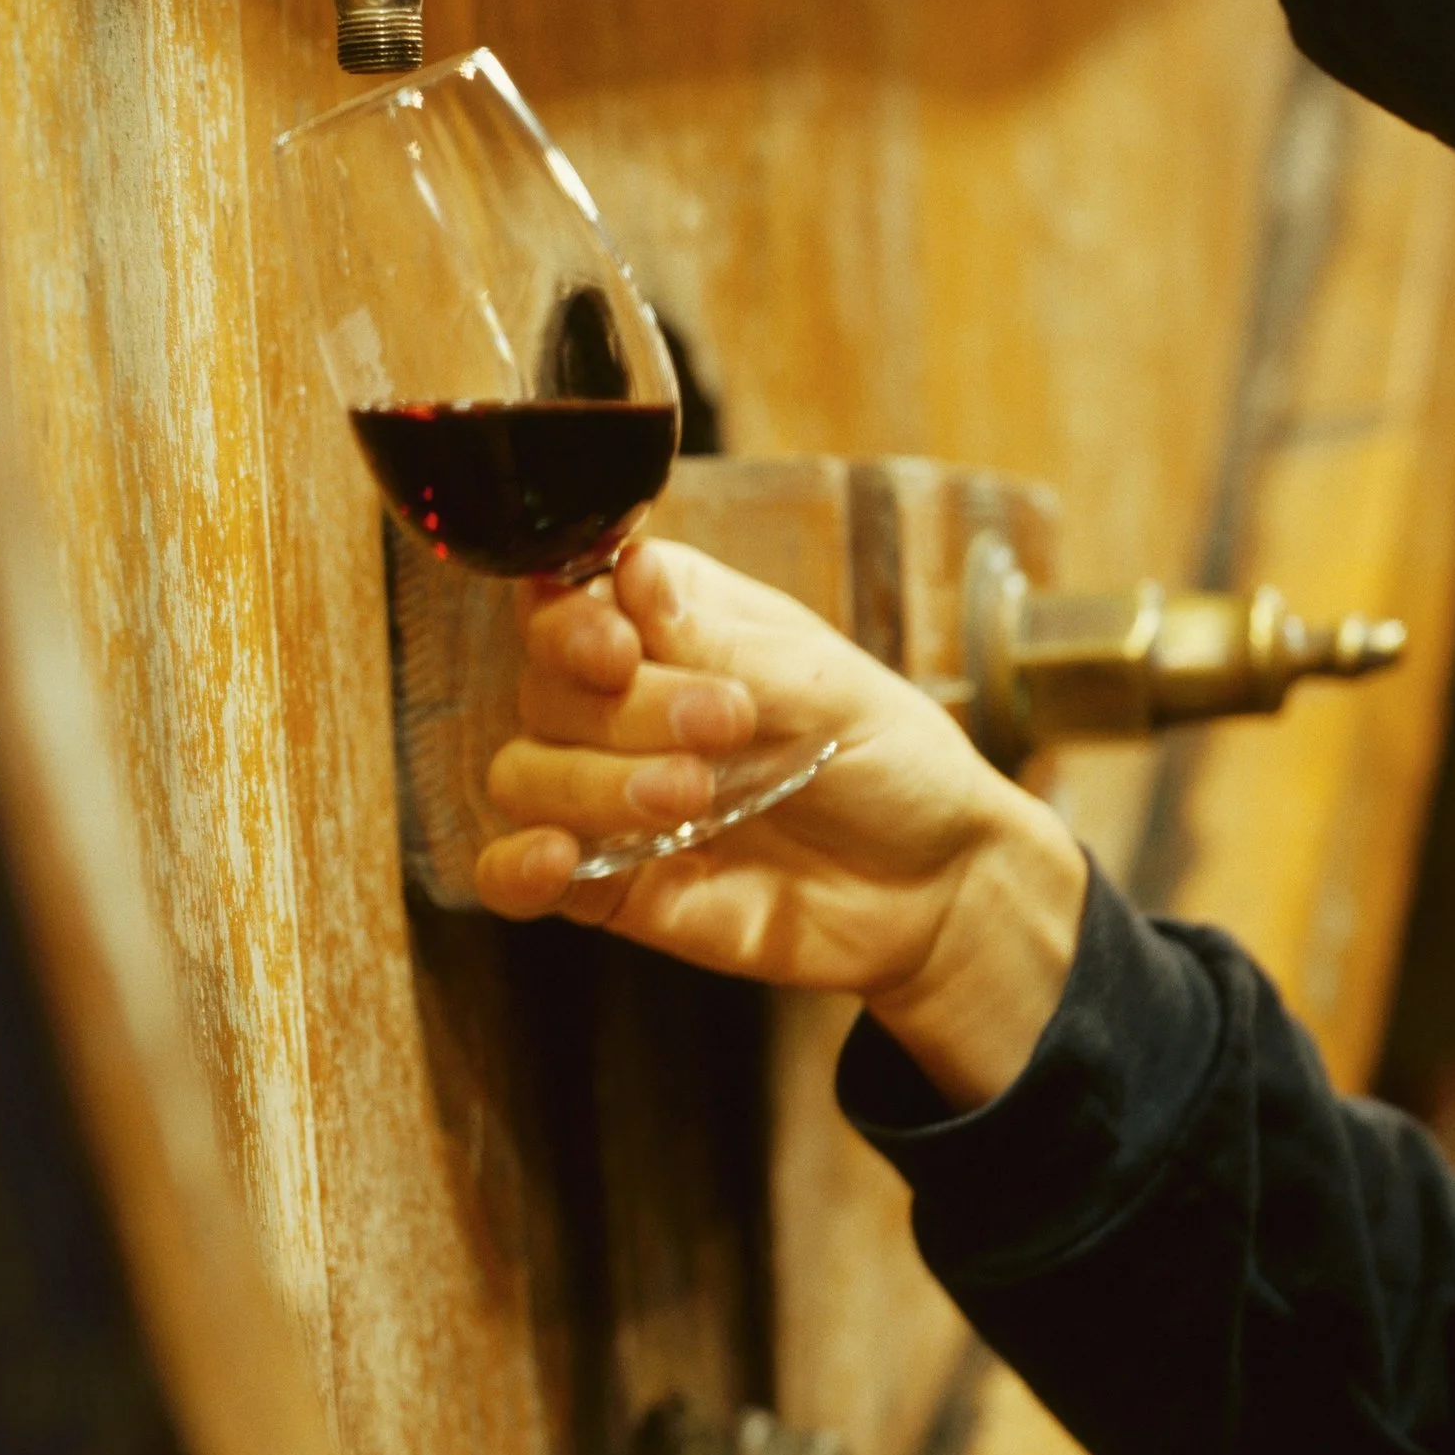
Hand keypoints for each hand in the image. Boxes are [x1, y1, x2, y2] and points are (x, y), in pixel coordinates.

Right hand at [474, 539, 1088, 1110]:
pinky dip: (515, 867)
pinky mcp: (612, 884)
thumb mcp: (828, 687)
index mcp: (678, 630)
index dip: (573, 620)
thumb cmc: (893, 763)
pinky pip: (518, 876)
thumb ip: (719, 641)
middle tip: (726, 727)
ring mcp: (612, 798)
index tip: (622, 647)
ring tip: (693, 797)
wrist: (938, 887)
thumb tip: (630, 567)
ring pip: (524, 774)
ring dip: (592, 783)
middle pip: (545, 689)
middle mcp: (629, 707)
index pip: (569, 600)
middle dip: (626, 709)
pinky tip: (554, 859)